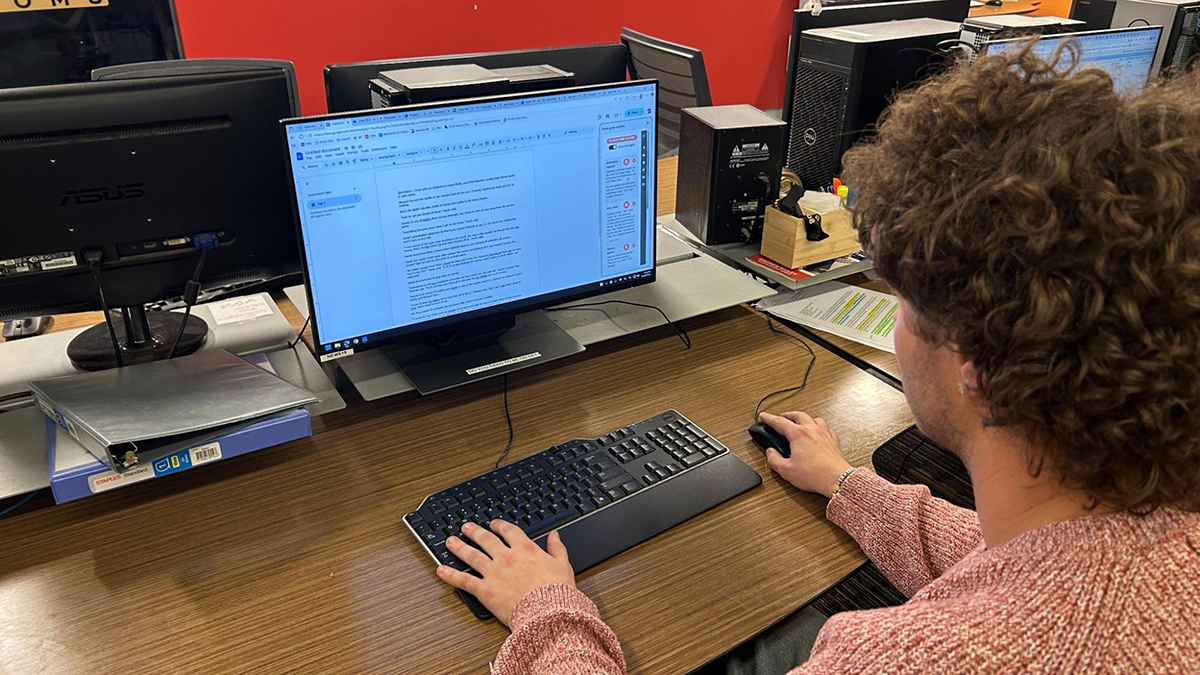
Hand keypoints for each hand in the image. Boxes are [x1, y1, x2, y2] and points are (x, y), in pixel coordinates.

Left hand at [437, 520, 575, 626]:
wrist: (548, 611)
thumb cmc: (556, 591)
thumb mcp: (563, 564)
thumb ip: (557, 548)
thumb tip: (555, 535)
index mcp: (525, 549)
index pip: (509, 531)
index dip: (499, 525)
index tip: (494, 524)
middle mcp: (506, 557)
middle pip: (486, 539)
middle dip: (474, 531)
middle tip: (466, 527)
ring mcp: (493, 572)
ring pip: (471, 555)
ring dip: (459, 547)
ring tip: (450, 541)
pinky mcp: (485, 590)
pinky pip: (463, 580)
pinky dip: (450, 574)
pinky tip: (441, 569)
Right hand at [760, 411, 851, 497]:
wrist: (837, 480)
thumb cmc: (815, 475)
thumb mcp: (786, 470)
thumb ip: (774, 460)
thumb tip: (770, 453)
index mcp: (799, 434)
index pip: (780, 422)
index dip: (769, 418)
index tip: (764, 416)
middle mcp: (812, 430)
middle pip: (798, 415)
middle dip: (787, 415)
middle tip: (781, 417)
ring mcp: (825, 434)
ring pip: (814, 418)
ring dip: (805, 418)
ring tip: (800, 421)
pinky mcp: (834, 441)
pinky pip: (826, 428)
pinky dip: (820, 427)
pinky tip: (819, 432)